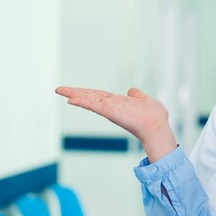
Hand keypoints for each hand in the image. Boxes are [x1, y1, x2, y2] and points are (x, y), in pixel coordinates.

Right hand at [55, 86, 176, 161]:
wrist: (157, 125)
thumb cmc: (154, 116)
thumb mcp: (145, 100)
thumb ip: (137, 95)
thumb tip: (131, 90)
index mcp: (118, 102)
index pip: (98, 95)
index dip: (86, 92)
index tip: (74, 91)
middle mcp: (111, 105)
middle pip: (90, 96)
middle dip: (74, 93)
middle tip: (59, 89)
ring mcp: (110, 109)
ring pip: (89, 99)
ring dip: (75, 95)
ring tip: (60, 91)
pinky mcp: (110, 112)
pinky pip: (94, 105)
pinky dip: (83, 102)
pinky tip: (71, 99)